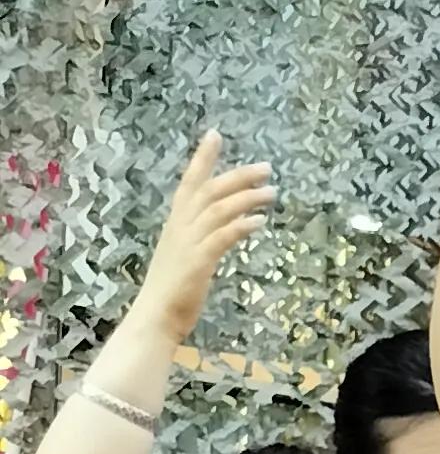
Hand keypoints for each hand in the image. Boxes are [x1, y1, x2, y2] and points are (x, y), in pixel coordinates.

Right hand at [131, 133, 275, 344]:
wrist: (154, 318)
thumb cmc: (171, 292)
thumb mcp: (184, 257)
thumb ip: (199, 240)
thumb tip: (218, 232)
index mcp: (176, 224)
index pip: (189, 182)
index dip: (202, 158)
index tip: (215, 135)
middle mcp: (180, 227)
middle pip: (209, 190)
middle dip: (238, 175)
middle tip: (266, 168)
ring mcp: (188, 243)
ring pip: (218, 209)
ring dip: (246, 198)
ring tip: (271, 192)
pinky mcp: (198, 261)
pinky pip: (222, 237)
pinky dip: (241, 226)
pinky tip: (259, 222)